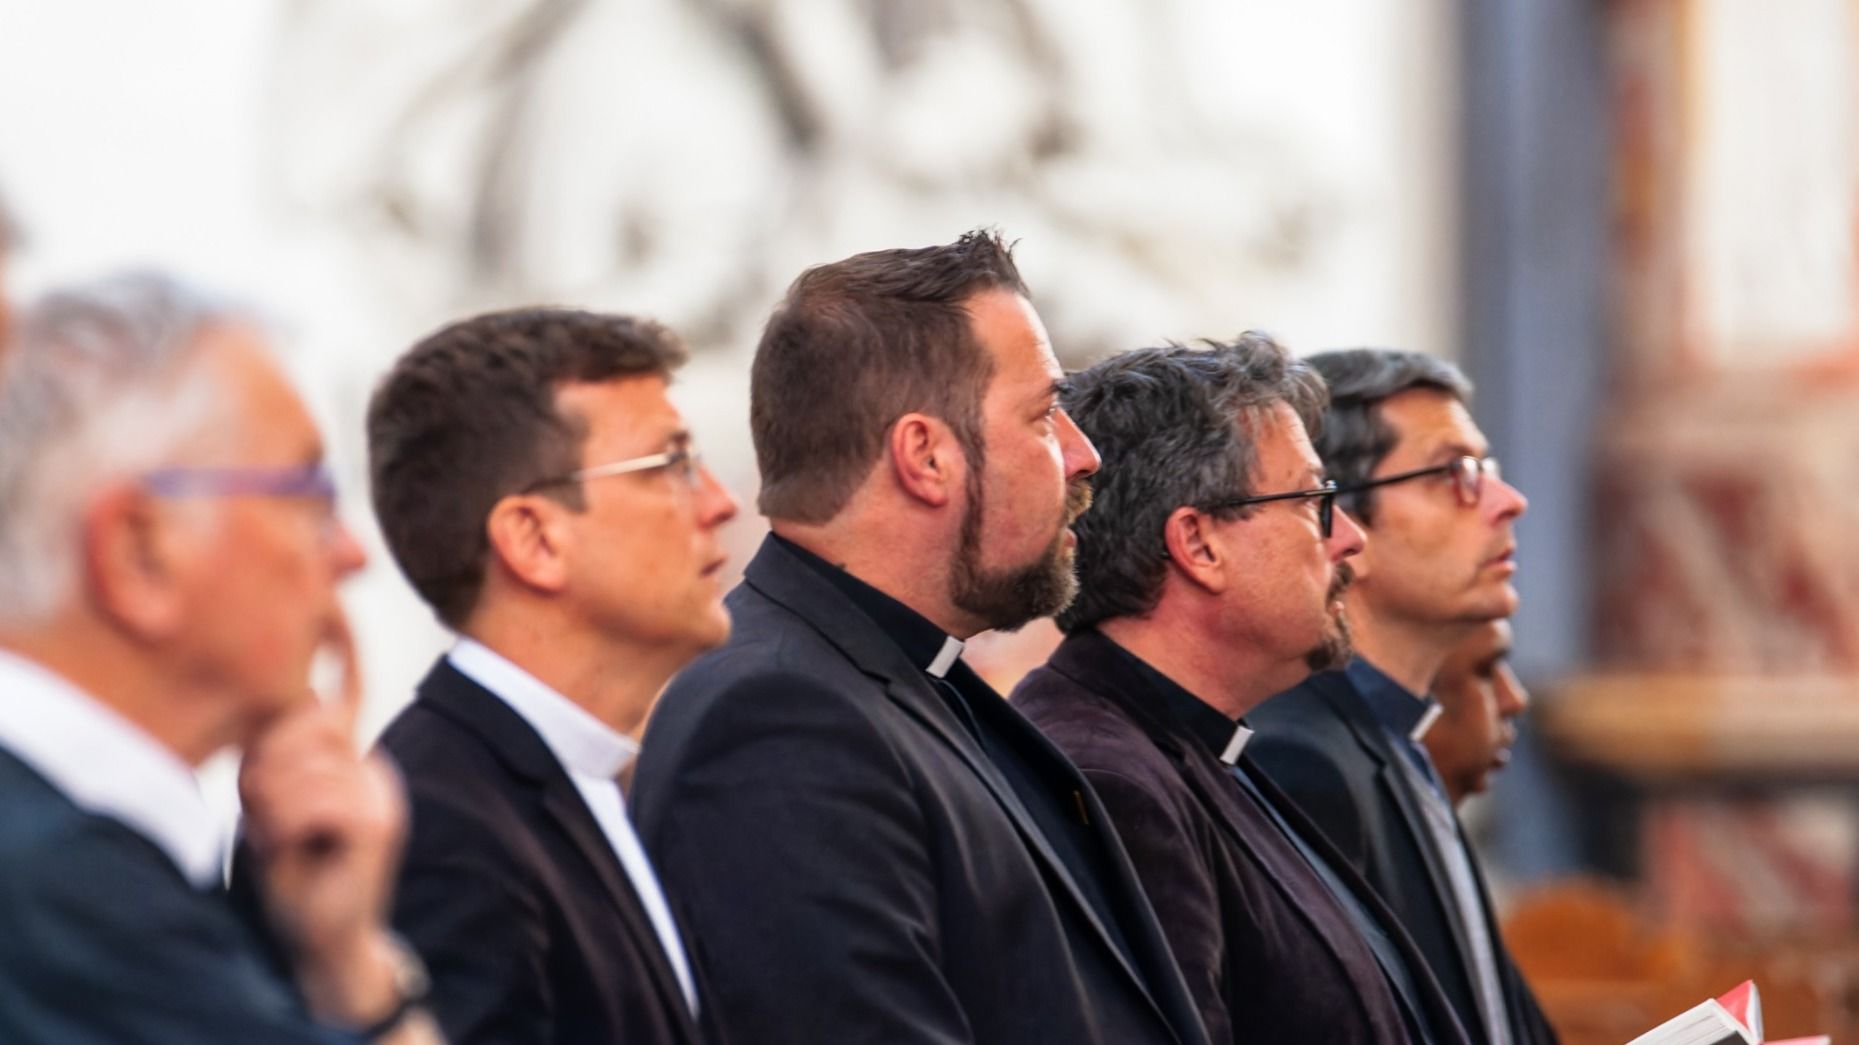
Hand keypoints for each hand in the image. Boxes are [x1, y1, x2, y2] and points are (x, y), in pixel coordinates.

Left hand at [238, 609, 407, 1026]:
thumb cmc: (291, 872)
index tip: (307, 687)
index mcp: (353, 759)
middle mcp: (374, 769)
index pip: (327, 704)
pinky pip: (318, 802)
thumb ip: (275, 760)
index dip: (309, 695)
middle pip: (305, 729)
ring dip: (270, 806)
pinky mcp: (379, 825)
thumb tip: (279, 701)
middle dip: (263, 769)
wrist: (322, 939)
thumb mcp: (273, 806)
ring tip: (268, 838)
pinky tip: (282, 846)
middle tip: (256, 819)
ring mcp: (381, 795)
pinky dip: (286, 824)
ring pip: (306, 768)